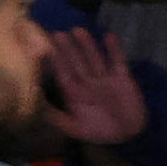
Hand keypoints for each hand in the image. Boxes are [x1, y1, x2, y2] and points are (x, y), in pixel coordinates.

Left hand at [39, 23, 148, 149]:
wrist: (129, 135)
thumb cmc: (101, 131)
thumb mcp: (77, 129)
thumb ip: (59, 119)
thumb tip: (37, 109)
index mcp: (76, 93)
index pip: (64, 74)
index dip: (56, 62)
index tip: (47, 48)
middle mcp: (88, 82)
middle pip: (77, 63)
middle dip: (68, 49)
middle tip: (58, 34)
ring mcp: (105, 78)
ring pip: (94, 58)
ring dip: (87, 45)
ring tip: (79, 30)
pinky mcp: (122, 77)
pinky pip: (117, 61)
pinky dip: (114, 49)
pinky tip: (109, 36)